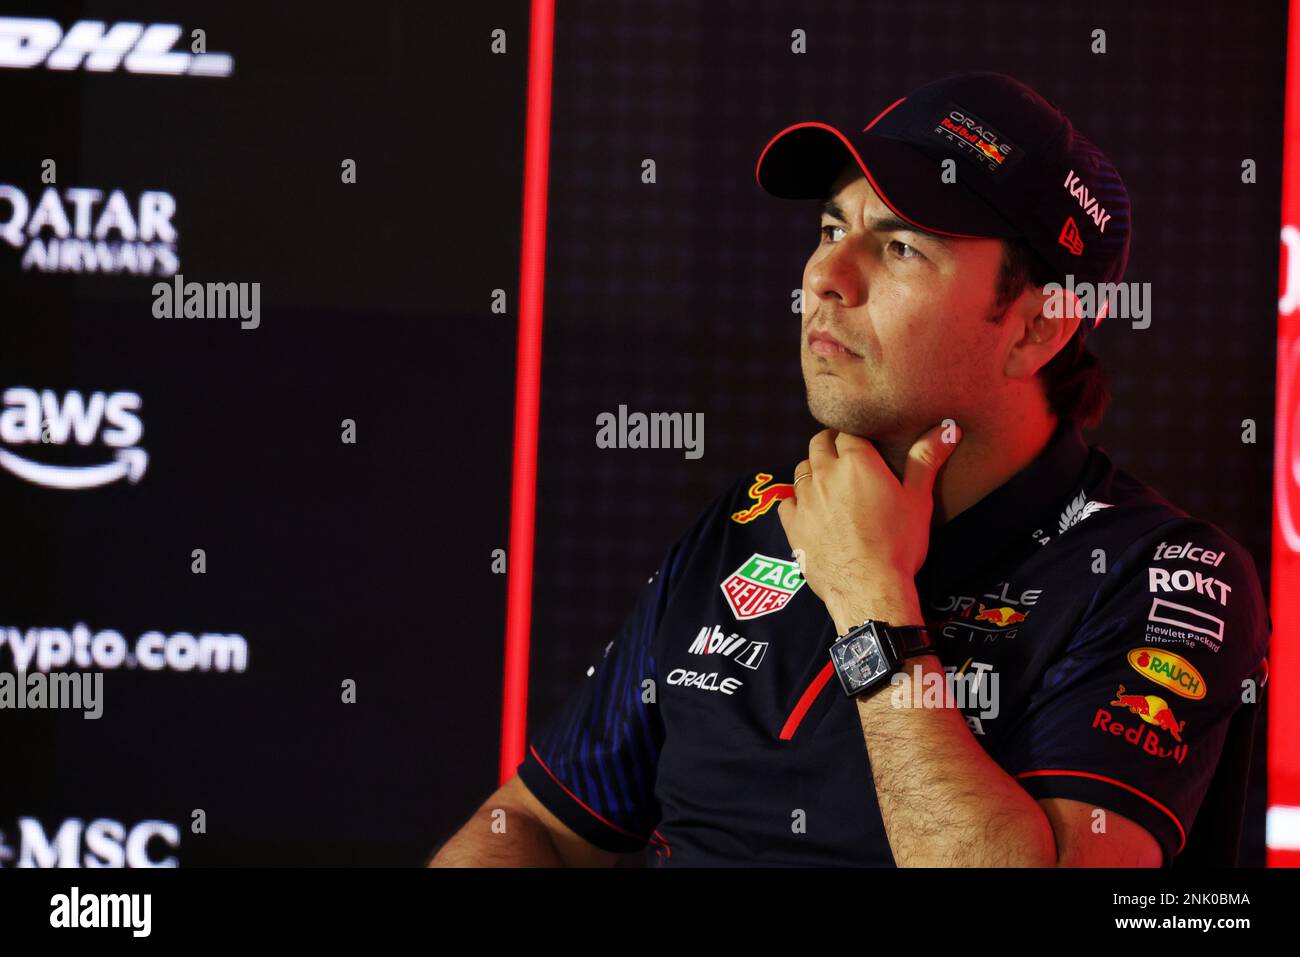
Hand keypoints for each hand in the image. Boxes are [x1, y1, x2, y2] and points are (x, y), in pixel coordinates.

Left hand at [776, 422, 961, 617]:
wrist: (869, 588)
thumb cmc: (899, 544)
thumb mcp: (918, 499)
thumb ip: (926, 460)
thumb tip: (948, 428)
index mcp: (856, 462)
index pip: (847, 431)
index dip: (853, 434)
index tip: (861, 440)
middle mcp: (825, 474)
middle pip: (819, 444)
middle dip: (830, 444)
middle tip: (843, 455)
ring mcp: (805, 499)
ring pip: (802, 469)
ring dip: (813, 470)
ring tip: (827, 481)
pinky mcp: (792, 524)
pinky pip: (786, 501)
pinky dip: (796, 500)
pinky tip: (808, 508)